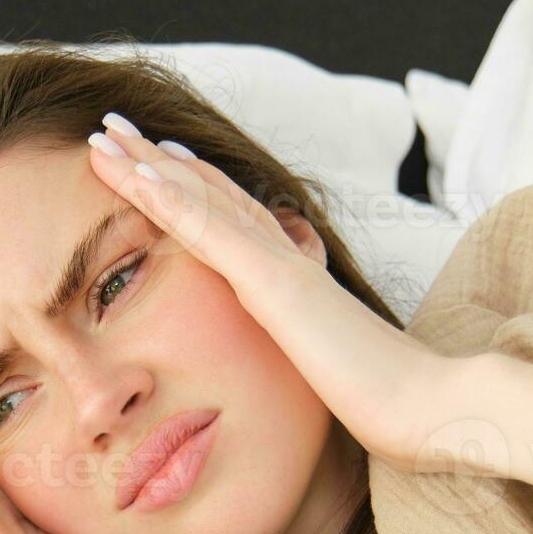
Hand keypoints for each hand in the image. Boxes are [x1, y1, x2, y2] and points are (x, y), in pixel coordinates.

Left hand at [84, 113, 489, 476]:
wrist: (429, 407)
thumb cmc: (388, 401)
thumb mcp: (332, 368)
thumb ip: (311, 348)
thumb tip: (307, 351)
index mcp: (293, 279)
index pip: (233, 220)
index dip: (190, 186)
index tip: (153, 159)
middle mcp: (285, 259)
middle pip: (211, 194)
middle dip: (158, 159)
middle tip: (112, 126)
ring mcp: (280, 266)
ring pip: (202, 200)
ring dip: (147, 165)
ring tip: (103, 134)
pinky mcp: (276, 285)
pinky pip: (211, 234)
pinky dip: (170, 200)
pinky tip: (134, 176)